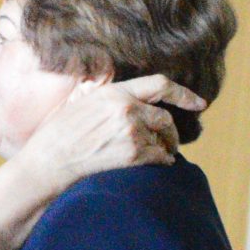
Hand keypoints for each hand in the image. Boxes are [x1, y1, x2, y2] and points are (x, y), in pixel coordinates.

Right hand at [18, 75, 208, 188]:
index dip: (184, 94)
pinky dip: (162, 161)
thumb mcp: (84, 102)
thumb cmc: (60, 133)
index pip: (161, 85)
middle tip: (170, 141)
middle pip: (165, 118)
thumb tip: (136, 101)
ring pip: (163, 139)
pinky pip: (160, 157)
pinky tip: (157, 164)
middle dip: (170, 131)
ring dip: (165, 148)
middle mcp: (127, 109)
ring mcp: (131, 132)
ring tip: (159, 154)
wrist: (49, 160)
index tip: (200, 103)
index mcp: (116, 92)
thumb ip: (112, 98)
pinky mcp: (132, 155)